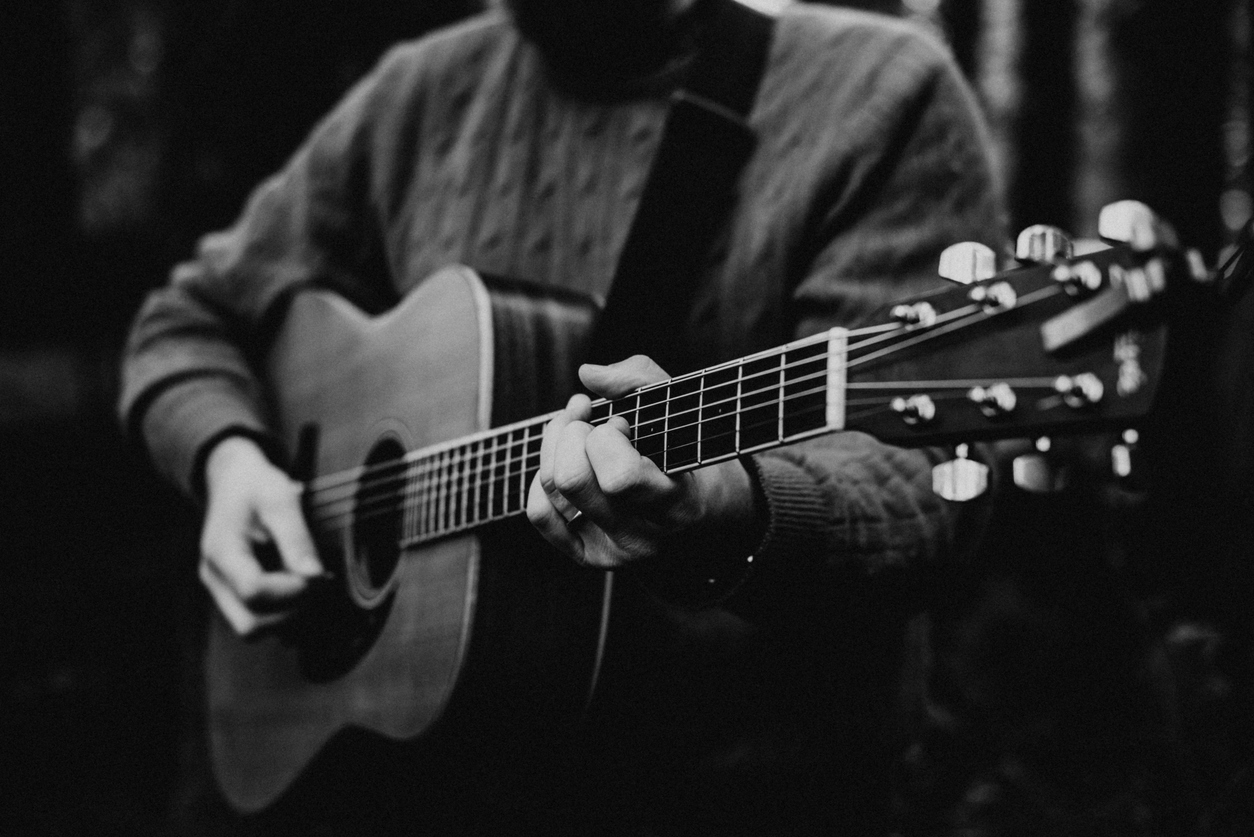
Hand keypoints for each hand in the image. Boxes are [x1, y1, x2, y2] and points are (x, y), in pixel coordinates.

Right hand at [200, 436, 322, 636]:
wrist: (233, 479)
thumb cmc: (256, 485)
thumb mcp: (280, 499)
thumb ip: (297, 538)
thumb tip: (316, 576)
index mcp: (221, 551)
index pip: (254, 591)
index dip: (292, 590)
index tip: (319, 574)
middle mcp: (214, 578)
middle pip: (250, 624)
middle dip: (291, 610)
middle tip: (318, 582)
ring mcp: (220, 589)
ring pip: (252, 628)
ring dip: (288, 615)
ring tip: (310, 583)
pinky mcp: (231, 594)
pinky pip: (256, 620)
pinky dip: (282, 613)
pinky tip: (300, 587)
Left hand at [526, 354, 760, 568]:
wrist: (701, 514)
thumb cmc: (685, 451)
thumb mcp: (678, 407)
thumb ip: (638, 379)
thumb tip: (588, 374)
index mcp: (676, 505)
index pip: (619, 477)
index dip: (608, 437)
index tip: (621, 423)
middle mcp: (643, 537)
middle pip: (572, 480)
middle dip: (571, 434)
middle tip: (588, 420)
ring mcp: (613, 551)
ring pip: (552, 491)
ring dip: (555, 444)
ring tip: (577, 428)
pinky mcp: (589, 556)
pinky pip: (541, 514)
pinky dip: (542, 480)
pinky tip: (565, 462)